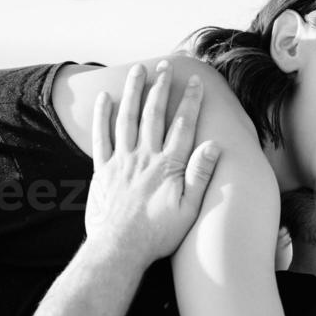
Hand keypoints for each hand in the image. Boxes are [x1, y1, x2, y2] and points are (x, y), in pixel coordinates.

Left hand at [85, 62, 219, 264]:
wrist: (120, 249)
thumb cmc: (158, 234)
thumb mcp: (189, 209)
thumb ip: (200, 175)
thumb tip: (214, 146)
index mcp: (168, 166)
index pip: (183, 125)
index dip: (190, 101)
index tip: (195, 82)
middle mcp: (145, 158)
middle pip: (154, 114)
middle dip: (161, 87)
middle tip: (165, 66)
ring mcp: (122, 162)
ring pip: (127, 118)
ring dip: (133, 92)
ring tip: (137, 71)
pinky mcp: (103, 171)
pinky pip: (101, 137)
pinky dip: (102, 116)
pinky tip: (105, 99)